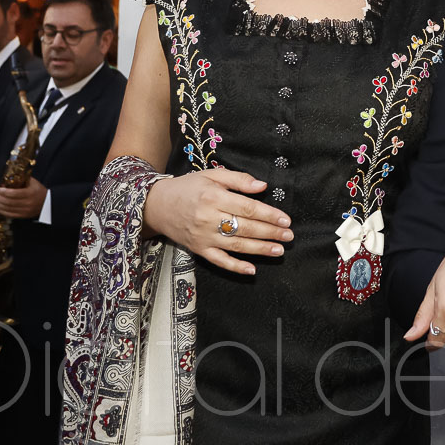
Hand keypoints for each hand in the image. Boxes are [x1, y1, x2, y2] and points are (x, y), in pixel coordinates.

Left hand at [0, 178, 47, 218]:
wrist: (47, 203)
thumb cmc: (39, 190)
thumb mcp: (33, 182)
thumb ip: (22, 179)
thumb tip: (8, 178)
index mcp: (30, 193)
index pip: (14, 193)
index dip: (4, 192)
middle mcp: (28, 203)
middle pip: (9, 202)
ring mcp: (26, 211)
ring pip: (9, 209)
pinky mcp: (24, 216)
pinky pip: (11, 215)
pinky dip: (3, 212)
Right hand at [144, 168, 292, 274]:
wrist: (156, 204)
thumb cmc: (187, 187)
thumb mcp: (211, 175)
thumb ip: (238, 179)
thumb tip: (262, 186)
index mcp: (213, 196)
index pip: (247, 207)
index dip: (269, 214)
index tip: (285, 220)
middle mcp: (208, 218)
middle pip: (245, 227)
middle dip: (270, 233)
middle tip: (289, 236)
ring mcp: (203, 236)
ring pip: (236, 245)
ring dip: (260, 249)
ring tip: (279, 250)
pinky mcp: (198, 249)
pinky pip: (219, 261)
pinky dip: (236, 266)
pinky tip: (252, 270)